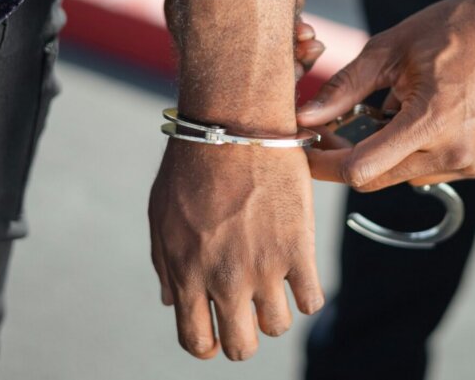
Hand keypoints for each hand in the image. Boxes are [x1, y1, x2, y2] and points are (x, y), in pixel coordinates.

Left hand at [148, 140, 323, 360]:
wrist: (235, 127)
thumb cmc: (192, 167)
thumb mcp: (162, 218)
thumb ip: (166, 266)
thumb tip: (170, 301)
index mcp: (186, 274)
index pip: (197, 341)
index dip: (209, 344)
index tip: (218, 334)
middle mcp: (225, 279)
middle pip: (240, 347)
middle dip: (243, 337)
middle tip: (248, 313)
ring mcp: (264, 267)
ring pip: (278, 326)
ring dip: (275, 311)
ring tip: (274, 282)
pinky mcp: (299, 248)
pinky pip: (312, 301)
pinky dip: (307, 294)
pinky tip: (299, 272)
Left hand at [297, 0, 474, 190]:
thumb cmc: (448, 31)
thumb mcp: (388, 51)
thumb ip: (343, 88)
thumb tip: (305, 117)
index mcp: (430, 121)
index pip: (361, 168)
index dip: (324, 165)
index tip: (305, 151)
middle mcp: (454, 151)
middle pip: (376, 178)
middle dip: (347, 158)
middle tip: (332, 130)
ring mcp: (470, 162)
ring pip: (400, 176)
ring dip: (383, 153)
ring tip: (391, 111)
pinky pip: (427, 171)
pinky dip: (412, 152)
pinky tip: (422, 118)